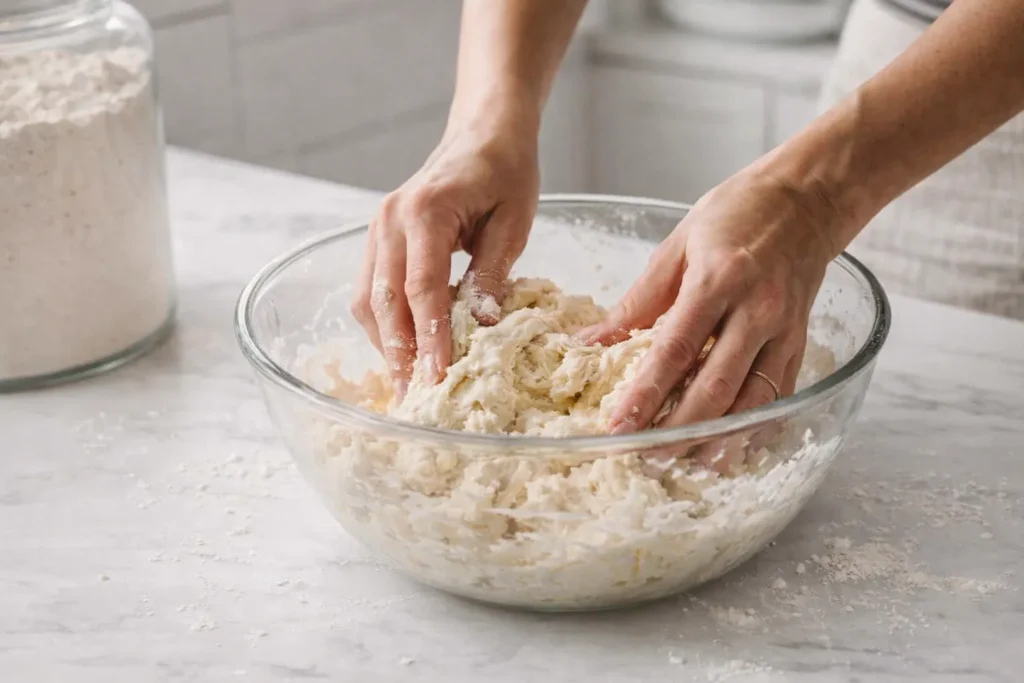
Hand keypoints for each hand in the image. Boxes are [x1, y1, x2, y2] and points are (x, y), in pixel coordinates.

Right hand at [351, 118, 539, 395]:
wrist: (483, 133)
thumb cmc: (505, 172)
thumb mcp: (513, 223)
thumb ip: (493, 274)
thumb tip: (482, 327)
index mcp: (425, 211)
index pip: (421, 289)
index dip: (428, 338)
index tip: (437, 379)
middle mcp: (389, 221)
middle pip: (382, 301)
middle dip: (398, 355)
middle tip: (414, 400)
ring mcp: (377, 230)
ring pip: (367, 301)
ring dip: (386, 345)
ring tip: (408, 385)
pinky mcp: (379, 240)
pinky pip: (370, 290)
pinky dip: (385, 325)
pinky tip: (405, 350)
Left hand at [579, 168, 841, 432]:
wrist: (808, 197)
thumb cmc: (737, 214)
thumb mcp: (676, 246)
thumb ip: (638, 302)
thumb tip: (592, 343)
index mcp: (717, 281)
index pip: (674, 351)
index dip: (645, 395)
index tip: (618, 427)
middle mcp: (755, 311)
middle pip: (715, 387)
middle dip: (678, 430)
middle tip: (645, 455)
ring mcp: (784, 331)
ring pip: (752, 401)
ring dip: (718, 439)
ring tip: (685, 463)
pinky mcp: (800, 343)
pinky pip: (778, 396)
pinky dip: (753, 426)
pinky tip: (729, 446)